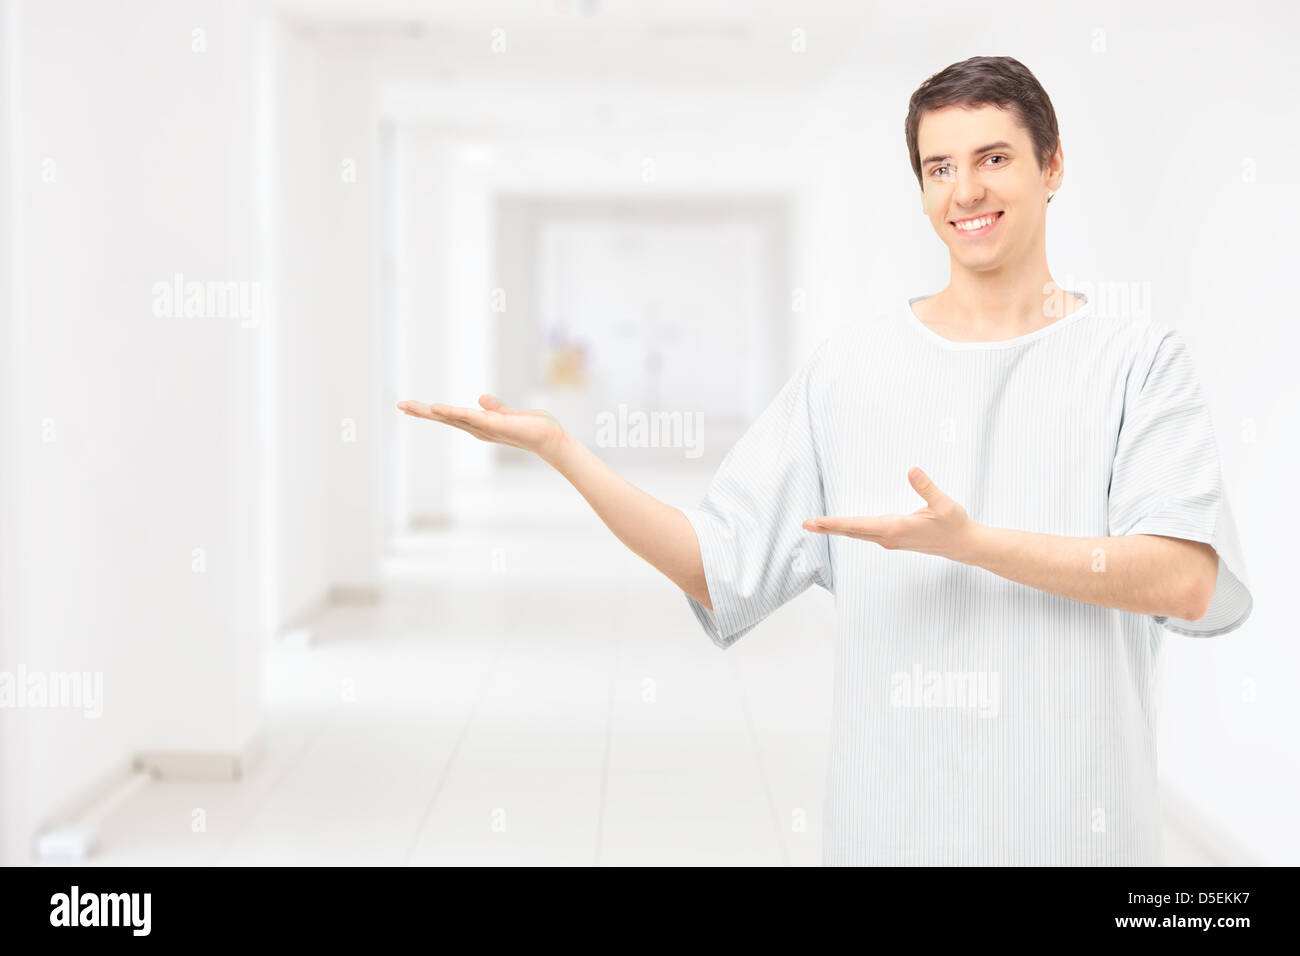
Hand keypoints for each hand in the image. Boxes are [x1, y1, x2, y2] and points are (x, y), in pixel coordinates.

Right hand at [397, 393, 566, 459]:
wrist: (550, 438)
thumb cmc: (533, 428)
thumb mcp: (510, 414)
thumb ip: (495, 407)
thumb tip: (480, 398)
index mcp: (479, 425)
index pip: (450, 417)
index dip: (431, 411)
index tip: (411, 406)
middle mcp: (478, 429)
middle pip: (444, 419)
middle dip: (421, 413)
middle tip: (399, 405)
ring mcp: (484, 428)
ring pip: (451, 418)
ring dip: (430, 412)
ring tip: (409, 406)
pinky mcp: (493, 425)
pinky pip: (469, 417)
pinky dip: (452, 412)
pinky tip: (436, 408)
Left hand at [802, 466, 978, 562]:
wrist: (963, 545)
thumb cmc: (955, 524)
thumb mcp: (944, 504)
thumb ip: (927, 487)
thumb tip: (912, 470)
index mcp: (896, 528)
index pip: (859, 525)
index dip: (837, 523)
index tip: (819, 521)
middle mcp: (889, 537)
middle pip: (852, 531)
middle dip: (828, 527)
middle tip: (805, 524)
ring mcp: (890, 540)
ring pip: (857, 534)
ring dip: (836, 528)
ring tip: (816, 524)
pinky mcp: (893, 538)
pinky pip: (865, 534)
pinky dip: (850, 529)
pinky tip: (840, 526)